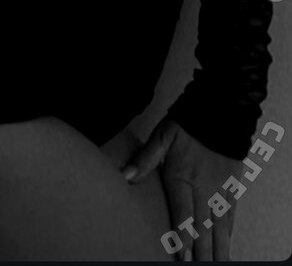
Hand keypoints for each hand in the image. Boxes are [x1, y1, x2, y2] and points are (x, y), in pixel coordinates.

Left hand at [121, 118, 243, 261]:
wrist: (221, 108)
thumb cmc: (187, 122)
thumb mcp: (162, 135)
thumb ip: (146, 159)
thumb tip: (125, 176)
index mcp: (183, 177)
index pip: (184, 214)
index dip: (183, 238)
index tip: (181, 257)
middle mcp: (204, 187)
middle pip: (203, 227)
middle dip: (201, 252)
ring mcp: (220, 188)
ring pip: (220, 226)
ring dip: (217, 248)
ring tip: (215, 265)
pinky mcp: (233, 185)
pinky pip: (232, 215)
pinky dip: (229, 233)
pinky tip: (226, 245)